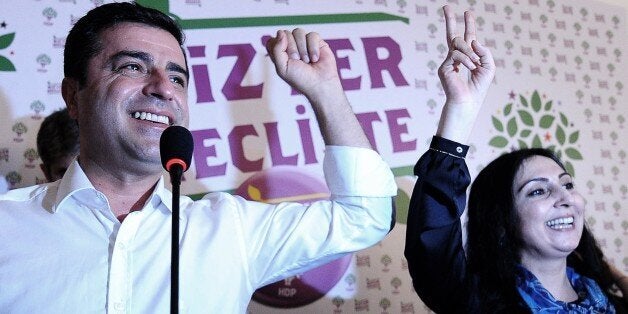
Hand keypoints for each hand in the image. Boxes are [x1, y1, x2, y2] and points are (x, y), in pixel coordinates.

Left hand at [265, 28, 342, 102]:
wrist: (320, 84)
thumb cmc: (300, 79)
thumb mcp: (282, 68)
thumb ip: (277, 49)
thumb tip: (281, 32)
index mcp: (280, 54)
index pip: (272, 41)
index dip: (278, 46)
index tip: (285, 58)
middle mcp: (291, 46)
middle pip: (285, 34)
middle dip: (292, 48)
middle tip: (298, 61)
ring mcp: (303, 43)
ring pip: (298, 32)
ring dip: (303, 49)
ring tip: (307, 61)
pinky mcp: (316, 42)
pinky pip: (312, 35)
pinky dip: (313, 47)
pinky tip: (315, 58)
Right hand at [436, 5, 495, 142]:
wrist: (468, 102)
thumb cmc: (479, 88)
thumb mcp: (489, 67)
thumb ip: (484, 51)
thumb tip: (474, 40)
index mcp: (468, 57)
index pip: (468, 38)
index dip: (469, 25)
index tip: (467, 12)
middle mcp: (456, 57)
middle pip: (452, 34)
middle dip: (450, 20)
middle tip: (446, 6)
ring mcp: (448, 62)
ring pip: (458, 43)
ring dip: (470, 53)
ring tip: (474, 65)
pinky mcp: (444, 67)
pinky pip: (457, 54)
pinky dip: (467, 60)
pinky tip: (470, 68)